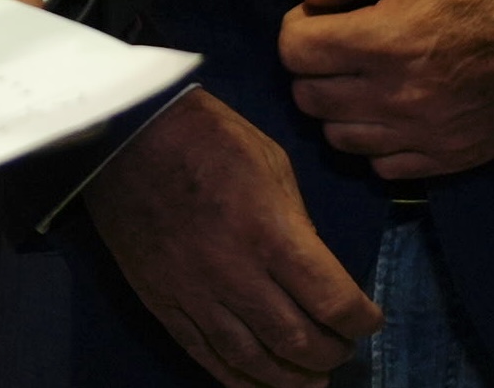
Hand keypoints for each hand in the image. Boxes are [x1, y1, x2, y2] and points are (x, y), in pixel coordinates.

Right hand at [83, 89, 381, 387]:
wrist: (125, 130)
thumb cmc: (207, 136)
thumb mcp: (273, 164)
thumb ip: (297, 223)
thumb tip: (312, 268)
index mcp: (271, 233)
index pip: (333, 302)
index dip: (361, 321)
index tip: (368, 320)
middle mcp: (236, 273)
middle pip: (298, 340)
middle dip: (331, 352)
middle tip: (340, 348)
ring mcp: (195, 291)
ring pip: (253, 359)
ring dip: (290, 378)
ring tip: (310, 378)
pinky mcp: (162, 299)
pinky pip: (203, 353)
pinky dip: (236, 377)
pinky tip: (258, 383)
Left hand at [279, 0, 493, 178]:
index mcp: (386, 39)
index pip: (295, 51)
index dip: (298, 27)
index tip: (323, 15)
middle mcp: (398, 96)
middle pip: (309, 97)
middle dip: (313, 66)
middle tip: (341, 45)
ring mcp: (425, 135)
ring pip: (339, 137)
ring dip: (340, 107)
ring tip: (366, 79)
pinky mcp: (452, 159)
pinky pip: (384, 168)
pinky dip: (376, 144)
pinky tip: (395, 112)